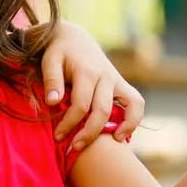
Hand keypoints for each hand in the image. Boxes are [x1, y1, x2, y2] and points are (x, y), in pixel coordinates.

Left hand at [42, 22, 146, 153]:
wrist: (74, 37)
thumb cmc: (58, 52)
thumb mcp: (50, 61)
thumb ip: (52, 80)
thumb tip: (53, 103)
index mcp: (86, 72)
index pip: (80, 105)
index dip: (69, 124)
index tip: (58, 137)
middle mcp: (105, 76)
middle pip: (103, 110)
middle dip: (89, 133)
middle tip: (74, 148)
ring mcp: (117, 80)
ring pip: (129, 105)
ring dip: (124, 126)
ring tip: (115, 142)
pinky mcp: (122, 84)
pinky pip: (136, 101)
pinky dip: (135, 118)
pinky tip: (123, 134)